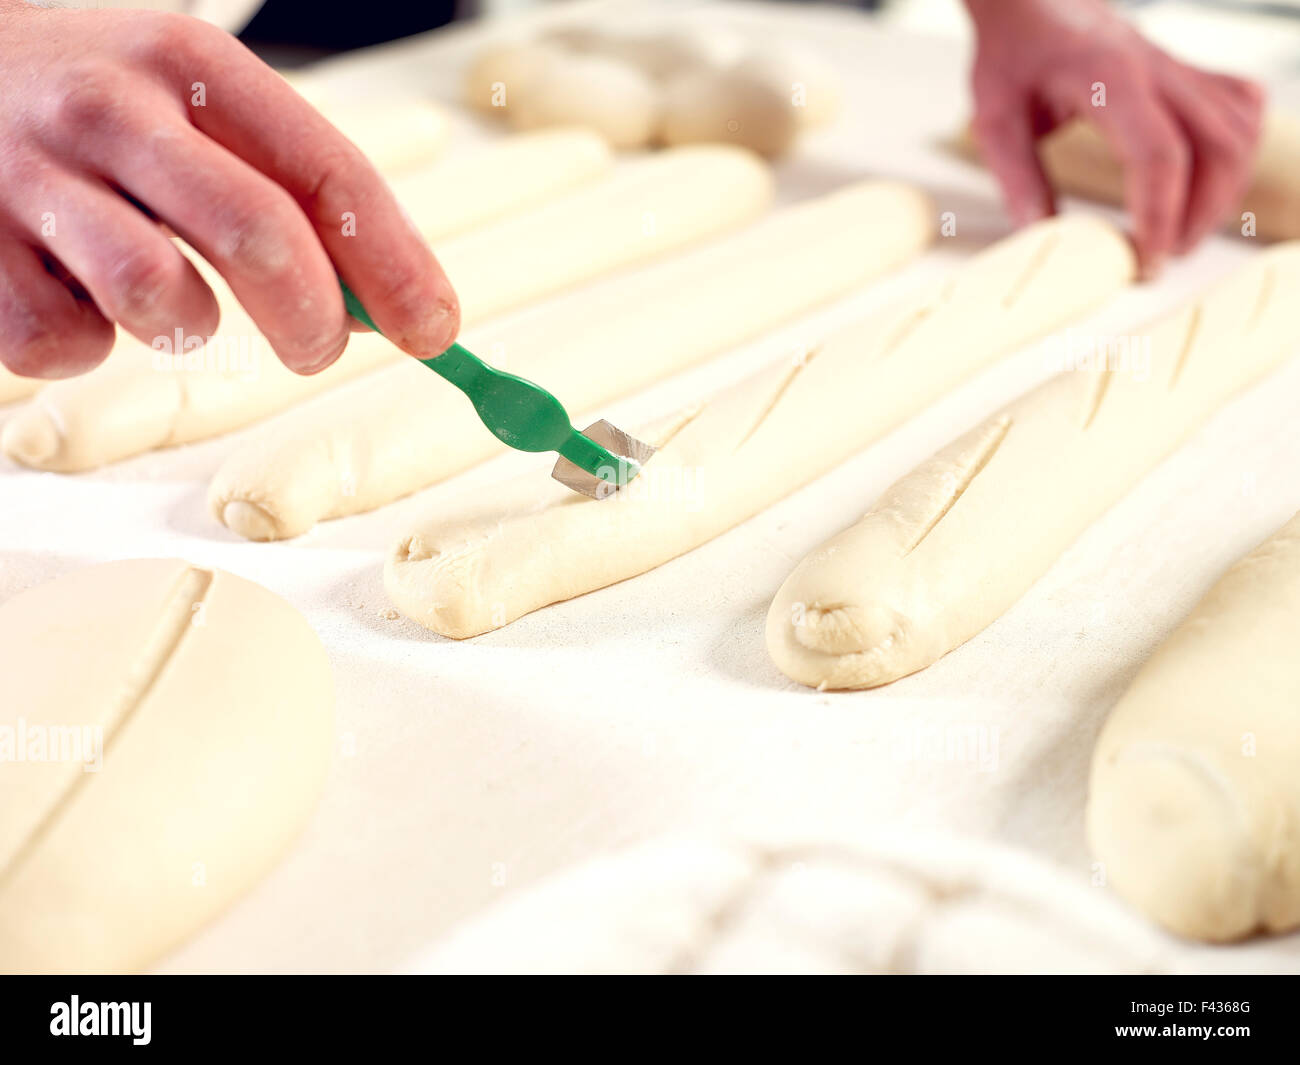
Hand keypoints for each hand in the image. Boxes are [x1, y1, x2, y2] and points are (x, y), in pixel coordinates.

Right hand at [0, 2, 458, 378]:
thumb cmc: (91, 108)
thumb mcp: (192, 107)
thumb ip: (286, 191)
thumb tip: (388, 305)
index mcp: (190, 67)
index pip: (328, 172)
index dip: (395, 264)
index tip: (435, 329)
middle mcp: (113, 110)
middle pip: (260, 237)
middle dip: (314, 320)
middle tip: (317, 348)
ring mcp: (32, 177)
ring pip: (163, 302)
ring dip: (190, 330)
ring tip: (165, 296)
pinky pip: (66, 344)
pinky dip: (86, 345)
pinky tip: (68, 288)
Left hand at [965, 0, 1263, 275]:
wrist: (1030, 2)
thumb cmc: (1012, 55)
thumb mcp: (995, 120)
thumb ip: (1018, 178)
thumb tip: (1039, 236)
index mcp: (1109, 80)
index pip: (1159, 155)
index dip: (1160, 215)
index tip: (1146, 260)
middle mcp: (1156, 69)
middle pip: (1217, 147)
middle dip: (1199, 214)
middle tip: (1163, 256)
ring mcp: (1176, 68)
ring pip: (1237, 130)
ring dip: (1222, 190)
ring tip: (1181, 232)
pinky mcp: (1184, 71)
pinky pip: (1239, 105)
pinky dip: (1235, 150)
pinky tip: (1206, 180)